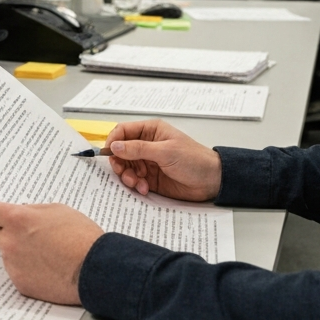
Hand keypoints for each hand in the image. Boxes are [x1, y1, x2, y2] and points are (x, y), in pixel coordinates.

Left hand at [0, 199, 103, 304]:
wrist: (94, 268)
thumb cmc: (81, 236)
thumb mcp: (58, 210)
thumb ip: (33, 211)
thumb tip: (20, 213)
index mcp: (18, 220)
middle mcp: (10, 242)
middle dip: (3, 231)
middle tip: (23, 234)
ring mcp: (13, 265)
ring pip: (6, 254)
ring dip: (18, 252)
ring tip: (44, 254)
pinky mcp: (20, 283)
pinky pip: (17, 272)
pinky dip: (27, 270)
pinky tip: (46, 268)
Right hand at [106, 119, 220, 201]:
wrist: (211, 181)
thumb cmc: (194, 160)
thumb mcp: (165, 152)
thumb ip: (138, 149)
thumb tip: (115, 146)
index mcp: (151, 131)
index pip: (123, 131)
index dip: (113, 141)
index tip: (108, 153)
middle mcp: (147, 145)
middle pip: (120, 152)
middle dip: (119, 164)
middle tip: (124, 173)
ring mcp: (148, 162)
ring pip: (125, 167)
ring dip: (128, 177)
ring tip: (138, 183)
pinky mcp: (150, 177)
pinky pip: (134, 180)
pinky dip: (136, 185)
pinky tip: (145, 188)